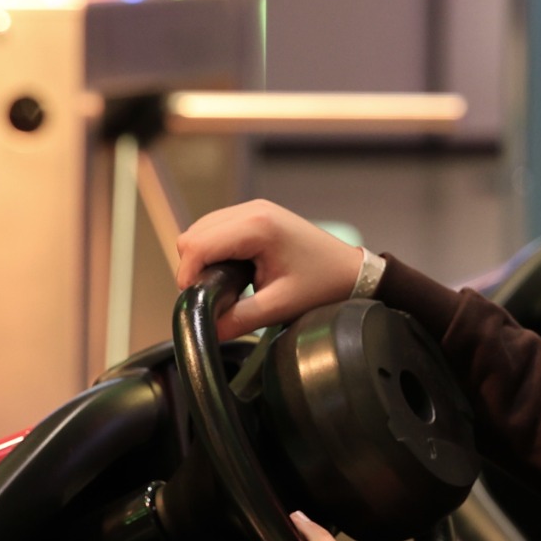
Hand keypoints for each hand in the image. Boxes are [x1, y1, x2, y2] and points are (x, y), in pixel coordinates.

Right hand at [176, 201, 364, 339]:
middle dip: (194, 268)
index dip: (188, 276)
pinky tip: (232, 273)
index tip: (196, 302)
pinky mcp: (254, 215)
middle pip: (193, 235)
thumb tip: (205, 331)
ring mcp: (252, 209)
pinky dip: (214, 251)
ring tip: (225, 286)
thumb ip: (238, 319)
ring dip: (203, 260)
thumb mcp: (279, 306)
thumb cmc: (324, 285)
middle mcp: (251, 210)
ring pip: (200, 231)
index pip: (197, 245)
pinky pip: (216, 230)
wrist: (352, 272)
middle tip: (213, 297)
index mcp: (257, 226)